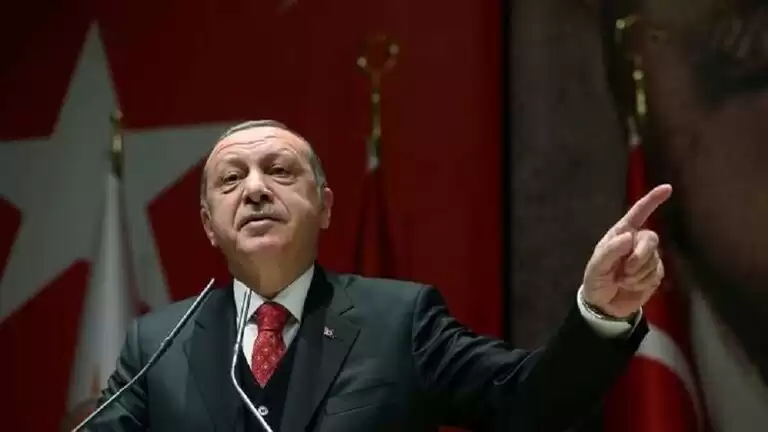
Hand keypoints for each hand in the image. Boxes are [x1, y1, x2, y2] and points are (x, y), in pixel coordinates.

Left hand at [582, 184, 672, 318]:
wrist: (604, 305)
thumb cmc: (596, 280)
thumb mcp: (596, 267)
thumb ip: (610, 251)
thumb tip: (629, 237)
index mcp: (620, 234)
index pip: (637, 214)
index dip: (652, 200)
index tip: (667, 188)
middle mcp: (636, 242)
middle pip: (651, 238)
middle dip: (641, 255)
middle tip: (626, 270)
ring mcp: (647, 257)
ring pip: (654, 258)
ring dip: (638, 273)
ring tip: (622, 280)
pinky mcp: (655, 273)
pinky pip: (657, 273)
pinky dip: (643, 282)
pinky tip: (632, 286)